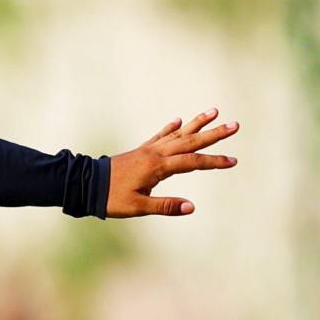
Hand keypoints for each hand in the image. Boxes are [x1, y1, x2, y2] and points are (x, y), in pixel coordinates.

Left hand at [104, 108, 238, 217]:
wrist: (85, 185)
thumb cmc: (110, 198)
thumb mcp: (138, 207)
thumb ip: (165, 206)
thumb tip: (191, 207)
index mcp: (158, 167)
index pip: (193, 162)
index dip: (214, 161)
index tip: (233, 161)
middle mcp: (155, 154)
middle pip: (190, 141)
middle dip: (214, 134)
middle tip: (235, 124)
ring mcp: (147, 150)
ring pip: (178, 134)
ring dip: (196, 124)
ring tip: (214, 111)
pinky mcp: (140, 151)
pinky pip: (159, 136)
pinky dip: (171, 128)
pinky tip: (179, 120)